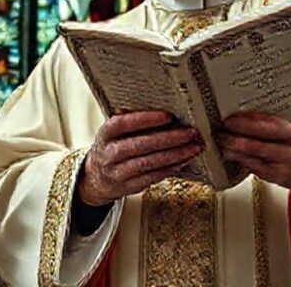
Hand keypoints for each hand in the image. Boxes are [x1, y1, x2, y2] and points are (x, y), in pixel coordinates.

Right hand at [78, 111, 202, 206]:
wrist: (96, 178)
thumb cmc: (112, 146)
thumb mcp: (114, 130)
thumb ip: (129, 118)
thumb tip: (155, 102)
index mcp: (106, 134)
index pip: (124, 124)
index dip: (145, 119)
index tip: (168, 116)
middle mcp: (110, 153)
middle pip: (141, 145)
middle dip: (169, 139)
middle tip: (190, 133)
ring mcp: (118, 172)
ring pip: (149, 163)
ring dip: (175, 155)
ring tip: (193, 147)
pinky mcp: (129, 187)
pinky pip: (152, 177)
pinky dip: (170, 169)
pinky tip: (184, 161)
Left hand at [217, 112, 290, 189]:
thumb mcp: (289, 129)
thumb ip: (267, 122)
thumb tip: (243, 115)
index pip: (266, 128)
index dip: (245, 125)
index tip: (229, 121)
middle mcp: (289, 152)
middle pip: (257, 146)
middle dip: (235, 140)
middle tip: (220, 134)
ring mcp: (283, 168)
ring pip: (253, 160)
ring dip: (234, 152)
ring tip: (222, 145)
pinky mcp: (276, 180)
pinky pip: (255, 170)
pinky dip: (242, 161)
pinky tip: (233, 156)